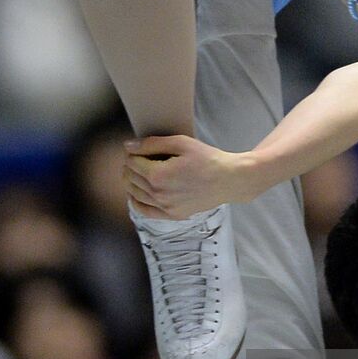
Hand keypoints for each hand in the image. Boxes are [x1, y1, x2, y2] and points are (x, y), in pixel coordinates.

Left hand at [122, 136, 259, 219]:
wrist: (229, 180)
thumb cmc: (208, 159)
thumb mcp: (181, 143)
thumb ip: (152, 144)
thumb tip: (128, 146)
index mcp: (158, 175)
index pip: (132, 163)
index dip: (133, 153)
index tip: (139, 148)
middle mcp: (158, 194)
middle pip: (131, 178)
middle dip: (131, 165)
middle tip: (139, 157)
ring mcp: (165, 207)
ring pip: (135, 194)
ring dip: (132, 181)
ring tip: (138, 171)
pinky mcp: (172, 215)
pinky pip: (145, 211)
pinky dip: (136, 201)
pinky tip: (136, 193)